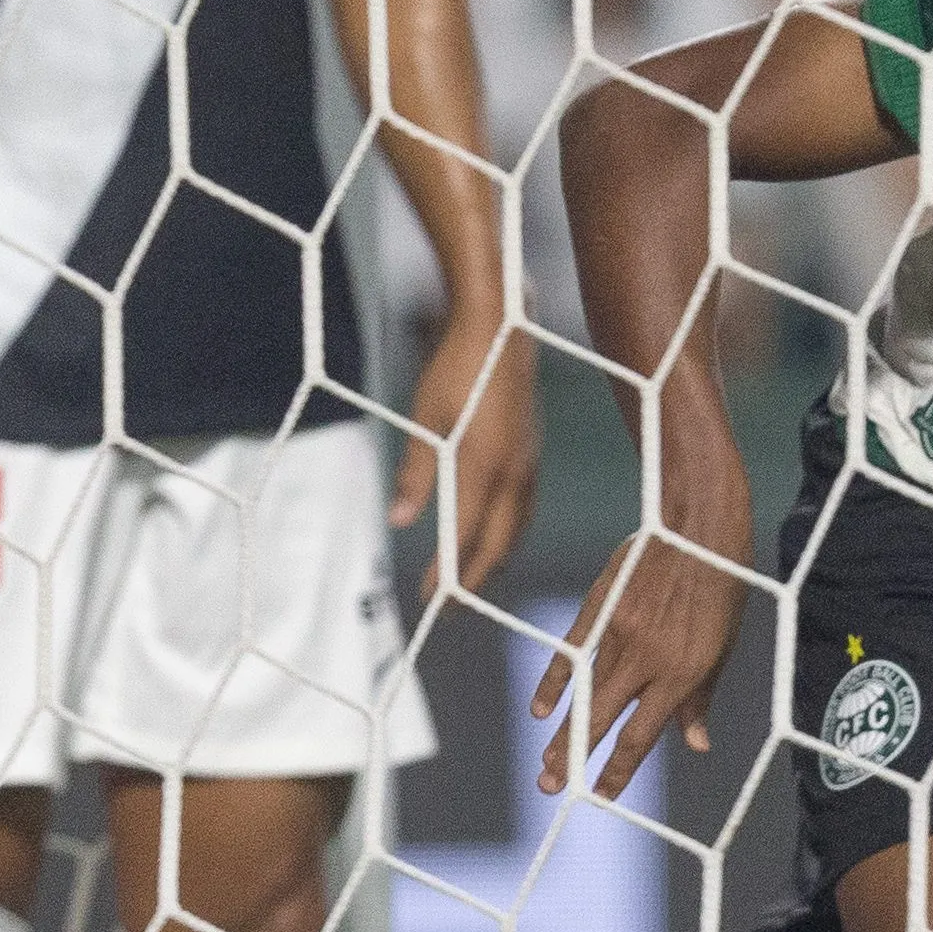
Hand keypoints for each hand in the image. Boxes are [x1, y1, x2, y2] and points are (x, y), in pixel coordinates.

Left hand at [395, 301, 538, 609]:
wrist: (502, 327)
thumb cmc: (457, 367)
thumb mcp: (426, 417)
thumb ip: (416, 473)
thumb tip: (400, 521)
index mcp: (485, 463)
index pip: (466, 532)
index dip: (448, 570)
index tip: (429, 597)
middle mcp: (514, 469)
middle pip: (499, 541)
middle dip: (475, 577)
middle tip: (449, 604)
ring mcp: (529, 461)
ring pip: (516, 527)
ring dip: (494, 557)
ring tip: (469, 578)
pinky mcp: (532, 452)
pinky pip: (523, 506)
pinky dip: (507, 530)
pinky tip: (491, 534)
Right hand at [528, 451, 750, 797]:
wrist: (699, 524)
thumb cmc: (722, 585)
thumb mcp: (724, 644)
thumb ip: (701, 697)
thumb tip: (696, 744)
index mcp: (683, 673)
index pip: (641, 736)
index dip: (619, 771)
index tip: (603, 795)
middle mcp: (647, 659)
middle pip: (600, 721)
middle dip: (575, 759)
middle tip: (551, 787)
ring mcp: (619, 632)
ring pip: (583, 693)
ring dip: (562, 730)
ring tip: (545, 763)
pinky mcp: (599, 605)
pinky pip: (571, 652)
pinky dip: (555, 682)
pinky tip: (541, 708)